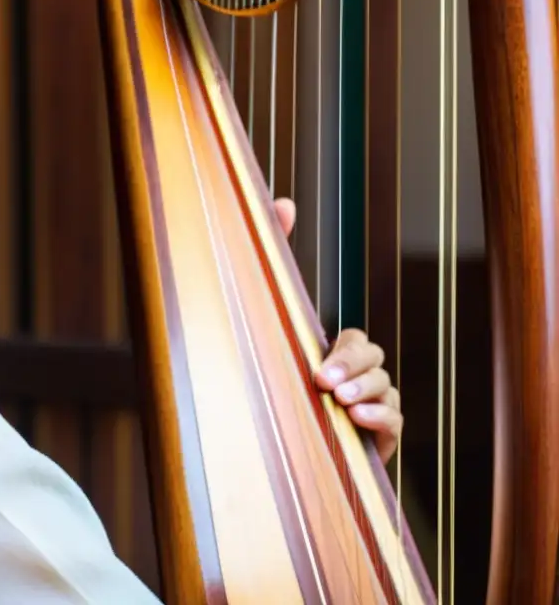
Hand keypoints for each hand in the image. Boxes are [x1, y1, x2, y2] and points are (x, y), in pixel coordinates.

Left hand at [273, 198, 402, 463]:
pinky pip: (394, 420)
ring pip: (386, 387)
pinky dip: (379, 417)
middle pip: (374, 358)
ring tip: (339, 400)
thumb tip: (284, 202)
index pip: (354, 340)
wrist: (259, 451)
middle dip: (353, 366)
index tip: (319, 366)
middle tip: (323, 380)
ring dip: (365, 391)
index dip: (345, 349)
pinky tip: (355, 419)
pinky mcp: (374, 436)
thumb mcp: (261, 329)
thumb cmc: (264, 383)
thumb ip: (273, 260)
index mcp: (328, 356)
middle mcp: (352, 378)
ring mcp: (367, 406)